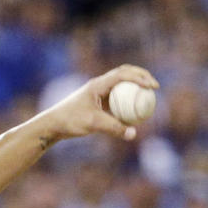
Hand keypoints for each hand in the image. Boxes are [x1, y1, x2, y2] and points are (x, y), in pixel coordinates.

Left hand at [43, 64, 158, 141]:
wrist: (53, 124)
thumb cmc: (70, 121)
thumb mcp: (93, 124)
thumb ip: (114, 128)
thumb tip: (134, 134)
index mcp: (97, 85)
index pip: (122, 75)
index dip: (140, 78)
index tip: (153, 86)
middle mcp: (98, 85)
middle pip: (124, 74)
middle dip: (141, 75)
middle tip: (155, 86)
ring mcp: (98, 93)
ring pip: (121, 85)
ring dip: (135, 86)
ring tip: (150, 95)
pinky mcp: (98, 102)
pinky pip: (117, 98)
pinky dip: (128, 101)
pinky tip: (138, 111)